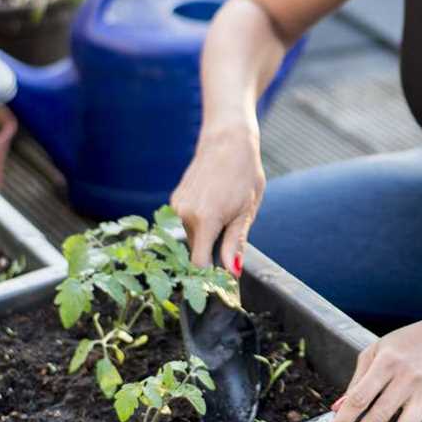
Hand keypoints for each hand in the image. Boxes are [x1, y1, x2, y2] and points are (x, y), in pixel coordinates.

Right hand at [170, 122, 264, 276]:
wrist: (227, 141)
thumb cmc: (243, 175)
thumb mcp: (246, 211)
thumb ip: (235, 244)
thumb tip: (232, 272)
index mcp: (205, 219)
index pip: (198, 263)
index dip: (210, 275)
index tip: (221, 280)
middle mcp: (184, 214)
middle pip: (196, 250)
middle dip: (212, 251)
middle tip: (232, 237)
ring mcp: (176, 205)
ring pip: (191, 236)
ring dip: (207, 234)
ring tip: (225, 212)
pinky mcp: (174, 199)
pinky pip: (186, 221)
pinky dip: (200, 221)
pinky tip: (214, 204)